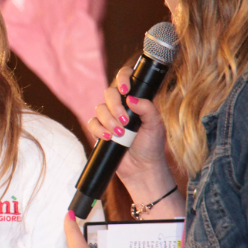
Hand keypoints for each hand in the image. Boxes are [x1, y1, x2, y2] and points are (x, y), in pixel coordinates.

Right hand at [87, 67, 170, 186]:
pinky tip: (107, 137)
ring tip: (120, 134)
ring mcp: (109, 118)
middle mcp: (121, 106)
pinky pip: (92, 123)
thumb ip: (147, 108)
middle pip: (109, 93)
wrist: (142, 168)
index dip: (123, 78)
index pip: (126, 79)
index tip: (125, 89)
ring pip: (100, 109)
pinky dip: (98, 129)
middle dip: (115, 107)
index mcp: (135, 101)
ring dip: (108, 121)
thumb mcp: (156, 125)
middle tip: (125, 122)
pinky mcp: (99, 130)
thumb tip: (131, 98)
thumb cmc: (151, 146)